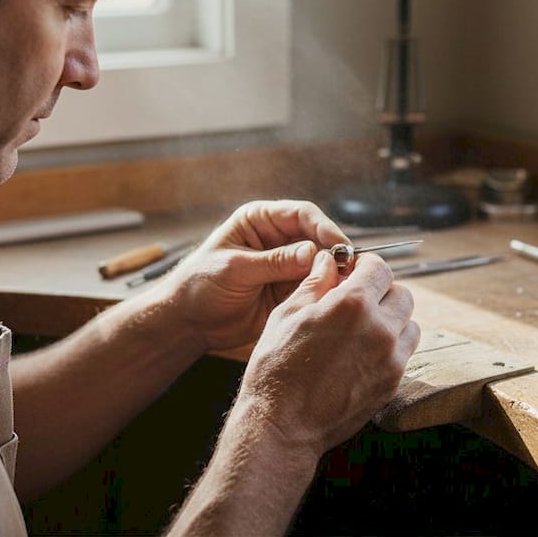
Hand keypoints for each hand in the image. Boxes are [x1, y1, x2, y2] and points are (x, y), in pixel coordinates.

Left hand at [165, 200, 349, 351]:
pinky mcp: (289, 290)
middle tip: (349, 270)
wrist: (188, 322)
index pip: (301, 215)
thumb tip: (312, 252)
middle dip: (334, 252)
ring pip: (321, 264)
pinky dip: (325, 292)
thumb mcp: (235, 269)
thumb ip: (273, 261)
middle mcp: (277, 239)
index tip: (339, 246)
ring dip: (333, 274)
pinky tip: (332, 300)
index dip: (324, 227)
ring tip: (345, 287)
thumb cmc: (199, 285)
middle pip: (318, 238)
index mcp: (260, 220)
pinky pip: (314, 287)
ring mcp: (286, 266)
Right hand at [235, 249, 419, 459]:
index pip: (379, 268)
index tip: (355, 271)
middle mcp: (380, 328)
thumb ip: (315, 283)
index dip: (366, 265)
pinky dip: (391, 346)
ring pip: (409, 324)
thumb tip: (329, 261)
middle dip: (381, 292)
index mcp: (353, 304)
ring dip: (391, 320)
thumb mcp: (287, 314)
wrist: (284, 425)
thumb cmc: (277, 368)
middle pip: (401, 294)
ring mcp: (391, 358)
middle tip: (358, 300)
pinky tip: (363, 353)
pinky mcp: (393, 383)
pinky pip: (404, 353)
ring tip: (363, 329)